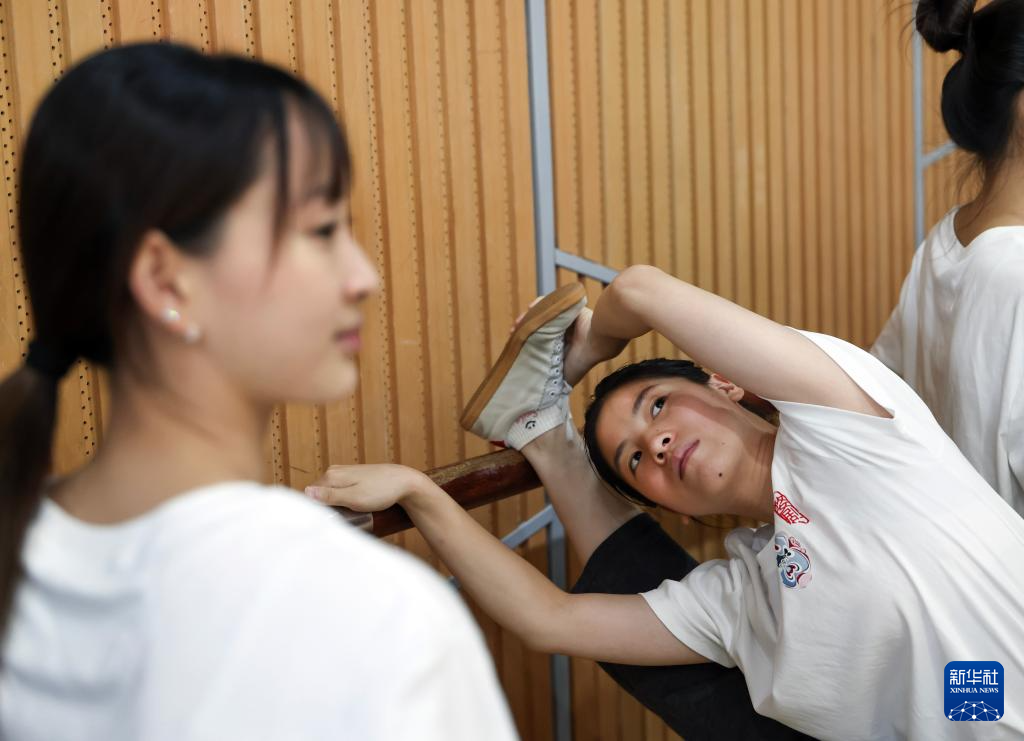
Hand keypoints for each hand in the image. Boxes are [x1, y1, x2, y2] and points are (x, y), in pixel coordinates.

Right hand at [304, 464, 429, 511]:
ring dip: (333, 506)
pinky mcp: (353, 476)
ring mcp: (344, 473)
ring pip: (329, 493)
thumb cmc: (382, 491)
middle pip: (318, 495)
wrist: (405, 482)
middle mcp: (334, 471)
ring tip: (345, 516)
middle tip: (337, 521)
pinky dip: (342, 501)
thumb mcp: (354, 498)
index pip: (309, 496)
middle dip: (323, 509)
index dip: (314, 511)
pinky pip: (339, 491)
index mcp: (331, 476)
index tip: (323, 522)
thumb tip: (306, 492)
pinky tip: (351, 508)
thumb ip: (329, 496)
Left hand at [513, 297, 622, 386]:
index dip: (525, 341)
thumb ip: (556, 380)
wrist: (596, 344)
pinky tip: (529, 310)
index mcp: (562, 345)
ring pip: (543, 314)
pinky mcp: (570, 307)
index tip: (513, 345)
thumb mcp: (564, 374)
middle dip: (524, 328)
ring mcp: (567, 318)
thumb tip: (544, 395)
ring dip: (529, 317)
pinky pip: (552, 303)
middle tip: (513, 332)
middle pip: (538, 326)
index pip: (539, 340)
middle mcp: (564, 331)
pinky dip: (540, 304)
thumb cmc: (582, 361)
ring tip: (518, 323)